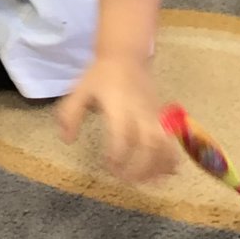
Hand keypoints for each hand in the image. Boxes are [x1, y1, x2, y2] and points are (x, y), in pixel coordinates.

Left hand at [57, 60, 177, 182]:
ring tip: (150, 183)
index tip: (110, 168)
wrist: (126, 55)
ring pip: (164, 144)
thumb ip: (70, 114)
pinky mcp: (161, 116)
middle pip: (148, 144)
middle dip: (140, 167)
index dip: (118, 155)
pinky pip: (171, 139)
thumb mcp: (79, 89)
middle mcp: (139, 112)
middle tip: (127, 181)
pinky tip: (169, 173)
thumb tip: (67, 141)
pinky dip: (172, 157)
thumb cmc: (100, 75)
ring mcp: (153, 114)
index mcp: (118, 106)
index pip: (122, 135)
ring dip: (159, 166)